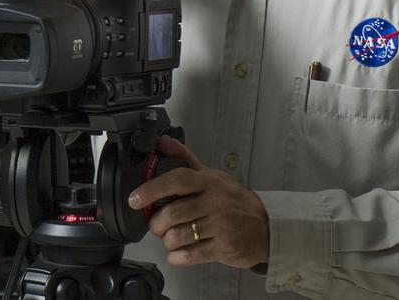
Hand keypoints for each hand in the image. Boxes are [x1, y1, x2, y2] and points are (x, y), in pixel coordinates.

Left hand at [126, 136, 268, 269]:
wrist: (264, 228)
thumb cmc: (233, 200)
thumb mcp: (212, 176)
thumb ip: (185, 159)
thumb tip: (161, 141)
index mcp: (209, 182)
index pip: (177, 181)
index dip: (152, 189)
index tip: (134, 199)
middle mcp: (215, 203)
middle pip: (173, 213)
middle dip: (156, 223)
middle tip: (155, 224)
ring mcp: (220, 227)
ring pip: (178, 236)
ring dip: (166, 240)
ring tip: (170, 238)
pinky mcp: (223, 249)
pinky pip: (190, 255)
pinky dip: (177, 256)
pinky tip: (177, 253)